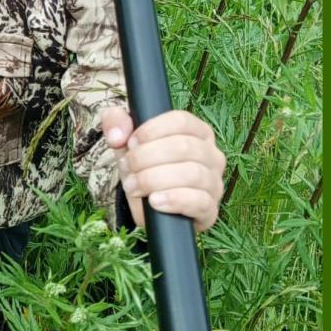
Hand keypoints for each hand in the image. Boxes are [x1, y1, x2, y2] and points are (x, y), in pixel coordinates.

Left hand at [101, 107, 225, 232]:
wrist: (146, 204)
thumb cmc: (142, 165)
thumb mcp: (125, 140)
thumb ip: (115, 122)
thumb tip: (118, 135)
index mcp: (197, 132)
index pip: (181, 121)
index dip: (152, 130)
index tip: (131, 142)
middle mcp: (212, 155)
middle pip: (184, 147)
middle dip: (146, 157)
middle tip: (127, 167)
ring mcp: (214, 183)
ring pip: (192, 174)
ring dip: (154, 179)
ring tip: (133, 186)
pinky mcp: (210, 210)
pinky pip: (199, 202)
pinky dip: (173, 200)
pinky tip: (154, 201)